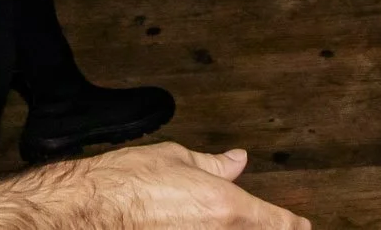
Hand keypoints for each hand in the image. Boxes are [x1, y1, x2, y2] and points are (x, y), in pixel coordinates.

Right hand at [0, 143, 309, 228]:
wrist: (77, 210)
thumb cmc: (122, 180)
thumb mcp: (175, 158)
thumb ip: (214, 164)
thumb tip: (238, 161)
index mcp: (224, 208)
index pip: (273, 222)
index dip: (291, 225)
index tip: (303, 226)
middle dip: (255, 226)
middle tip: (255, 219)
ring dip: (222, 228)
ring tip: (203, 214)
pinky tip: (181, 222)